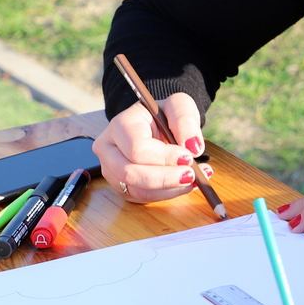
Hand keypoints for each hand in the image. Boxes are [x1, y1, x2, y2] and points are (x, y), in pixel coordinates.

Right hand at [94, 93, 210, 202]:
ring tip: (194, 179)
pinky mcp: (121, 186)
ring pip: (137, 190)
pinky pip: (143, 198)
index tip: (188, 157)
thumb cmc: (165, 115)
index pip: (136, 148)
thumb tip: (192, 147)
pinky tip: (185, 184)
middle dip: (165, 178)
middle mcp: (109, 149)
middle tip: (192, 175)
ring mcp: (111, 170)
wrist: (158, 126)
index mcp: (120, 125)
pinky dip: (167, 194)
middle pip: (130, 173)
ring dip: (169, 189)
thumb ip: (186, 120)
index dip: (163, 157)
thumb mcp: (180, 106)